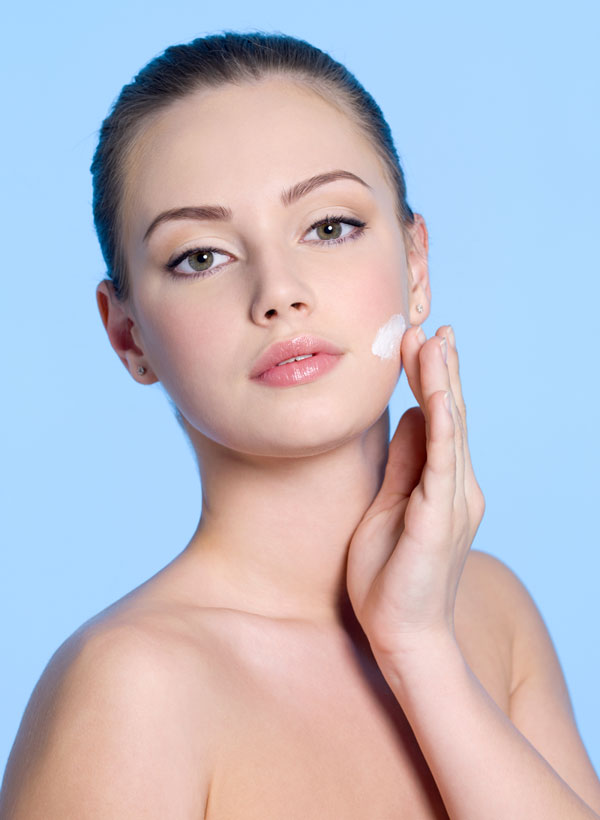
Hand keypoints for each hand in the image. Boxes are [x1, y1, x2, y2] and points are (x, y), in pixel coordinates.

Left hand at [346, 324, 484, 657]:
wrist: (400, 635)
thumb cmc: (389, 577)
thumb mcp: (388, 505)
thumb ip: (401, 463)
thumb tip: (406, 417)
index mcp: (441, 486)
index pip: (437, 422)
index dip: (430, 381)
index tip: (418, 344)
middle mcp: (456, 487)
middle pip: (449, 416)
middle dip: (439, 370)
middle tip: (429, 327)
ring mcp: (453, 500)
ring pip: (450, 428)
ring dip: (441, 382)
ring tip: (433, 341)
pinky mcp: (441, 516)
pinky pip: (441, 458)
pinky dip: (439, 420)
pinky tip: (433, 390)